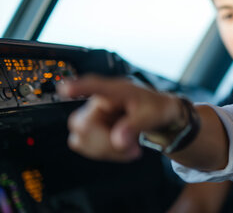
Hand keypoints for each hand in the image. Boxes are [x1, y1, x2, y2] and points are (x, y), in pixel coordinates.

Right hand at [57, 75, 181, 161]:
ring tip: (130, 149)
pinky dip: (105, 153)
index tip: (64, 89)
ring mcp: (94, 116)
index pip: (94, 86)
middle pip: (81, 124)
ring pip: (80, 139)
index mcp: (116, 90)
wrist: (161, 117)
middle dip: (102, 142)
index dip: (79, 88)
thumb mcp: (152, 115)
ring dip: (105, 150)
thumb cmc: (156, 109)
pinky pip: (86, 147)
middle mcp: (100, 101)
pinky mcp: (92, 130)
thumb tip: (118, 140)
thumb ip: (134, 126)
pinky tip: (123, 150)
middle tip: (127, 146)